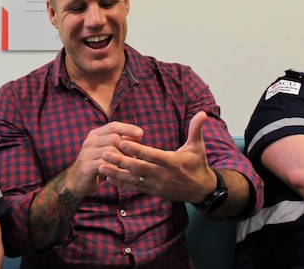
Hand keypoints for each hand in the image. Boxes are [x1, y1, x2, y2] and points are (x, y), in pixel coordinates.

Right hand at [64, 122, 142, 197]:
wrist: (77, 181)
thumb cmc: (97, 164)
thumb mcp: (108, 151)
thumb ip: (121, 142)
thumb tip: (139, 135)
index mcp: (95, 134)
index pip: (113, 126)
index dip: (128, 128)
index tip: (141, 133)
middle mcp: (90, 141)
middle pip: (114, 138)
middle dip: (127, 147)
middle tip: (135, 157)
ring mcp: (87, 153)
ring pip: (111, 151)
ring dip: (124, 159)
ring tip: (130, 166)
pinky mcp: (86, 166)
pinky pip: (105, 165)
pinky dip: (117, 168)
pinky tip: (122, 173)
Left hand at [98, 111, 215, 201]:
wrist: (201, 190)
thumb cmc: (197, 164)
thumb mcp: (198, 147)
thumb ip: (196, 129)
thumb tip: (202, 112)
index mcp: (172, 162)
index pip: (152, 155)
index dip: (137, 149)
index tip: (123, 142)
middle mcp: (163, 175)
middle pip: (139, 168)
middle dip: (121, 161)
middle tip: (105, 153)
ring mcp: (157, 185)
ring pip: (133, 180)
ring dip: (116, 174)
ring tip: (101, 167)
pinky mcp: (153, 191)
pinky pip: (135, 188)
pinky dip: (122, 184)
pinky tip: (108, 179)